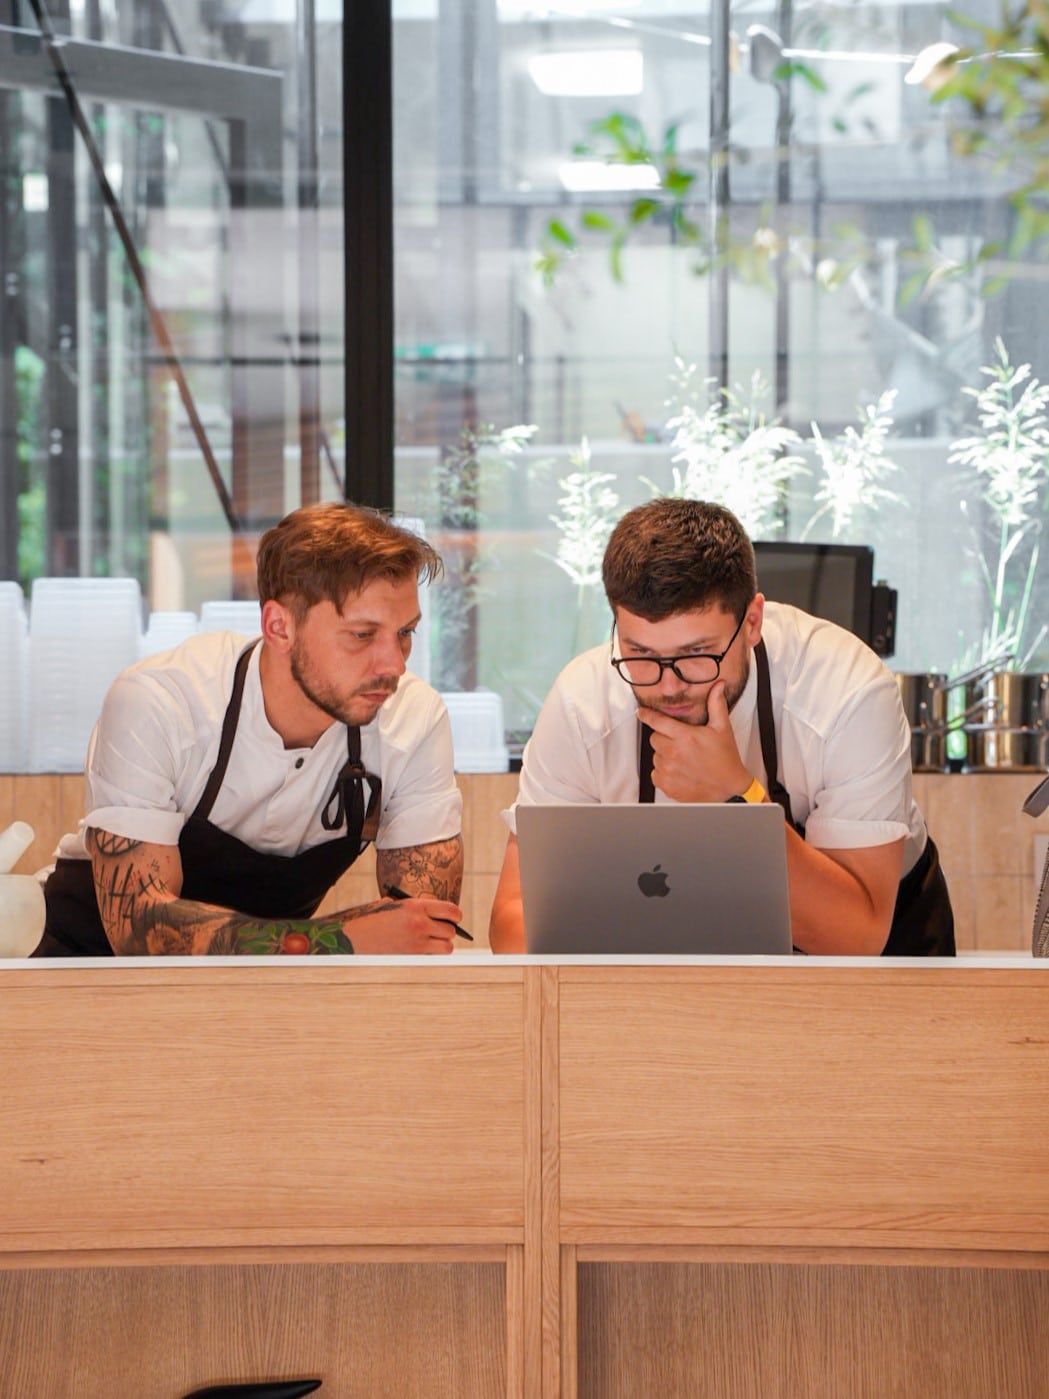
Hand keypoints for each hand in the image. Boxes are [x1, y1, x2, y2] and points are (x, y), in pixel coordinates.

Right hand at [343, 896, 462, 954]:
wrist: (351, 940)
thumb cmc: (370, 922)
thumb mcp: (392, 906)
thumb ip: (413, 908)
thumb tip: (436, 916)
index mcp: (414, 906)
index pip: (450, 910)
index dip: (456, 915)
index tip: (455, 919)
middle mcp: (418, 924)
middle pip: (450, 931)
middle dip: (448, 932)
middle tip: (442, 933)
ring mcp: (416, 943)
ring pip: (446, 947)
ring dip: (443, 946)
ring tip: (434, 944)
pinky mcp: (411, 959)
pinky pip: (433, 959)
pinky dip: (431, 957)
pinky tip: (422, 953)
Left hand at [637, 681, 751, 802]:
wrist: (729, 788)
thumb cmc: (726, 760)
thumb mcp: (722, 728)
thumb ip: (716, 705)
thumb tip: (718, 686)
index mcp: (685, 737)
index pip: (657, 721)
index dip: (647, 715)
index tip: (641, 712)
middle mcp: (674, 753)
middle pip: (654, 738)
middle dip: (664, 737)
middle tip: (681, 743)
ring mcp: (669, 771)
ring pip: (655, 756)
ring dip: (665, 755)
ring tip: (684, 758)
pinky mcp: (667, 785)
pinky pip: (655, 773)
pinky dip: (664, 772)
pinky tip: (679, 770)